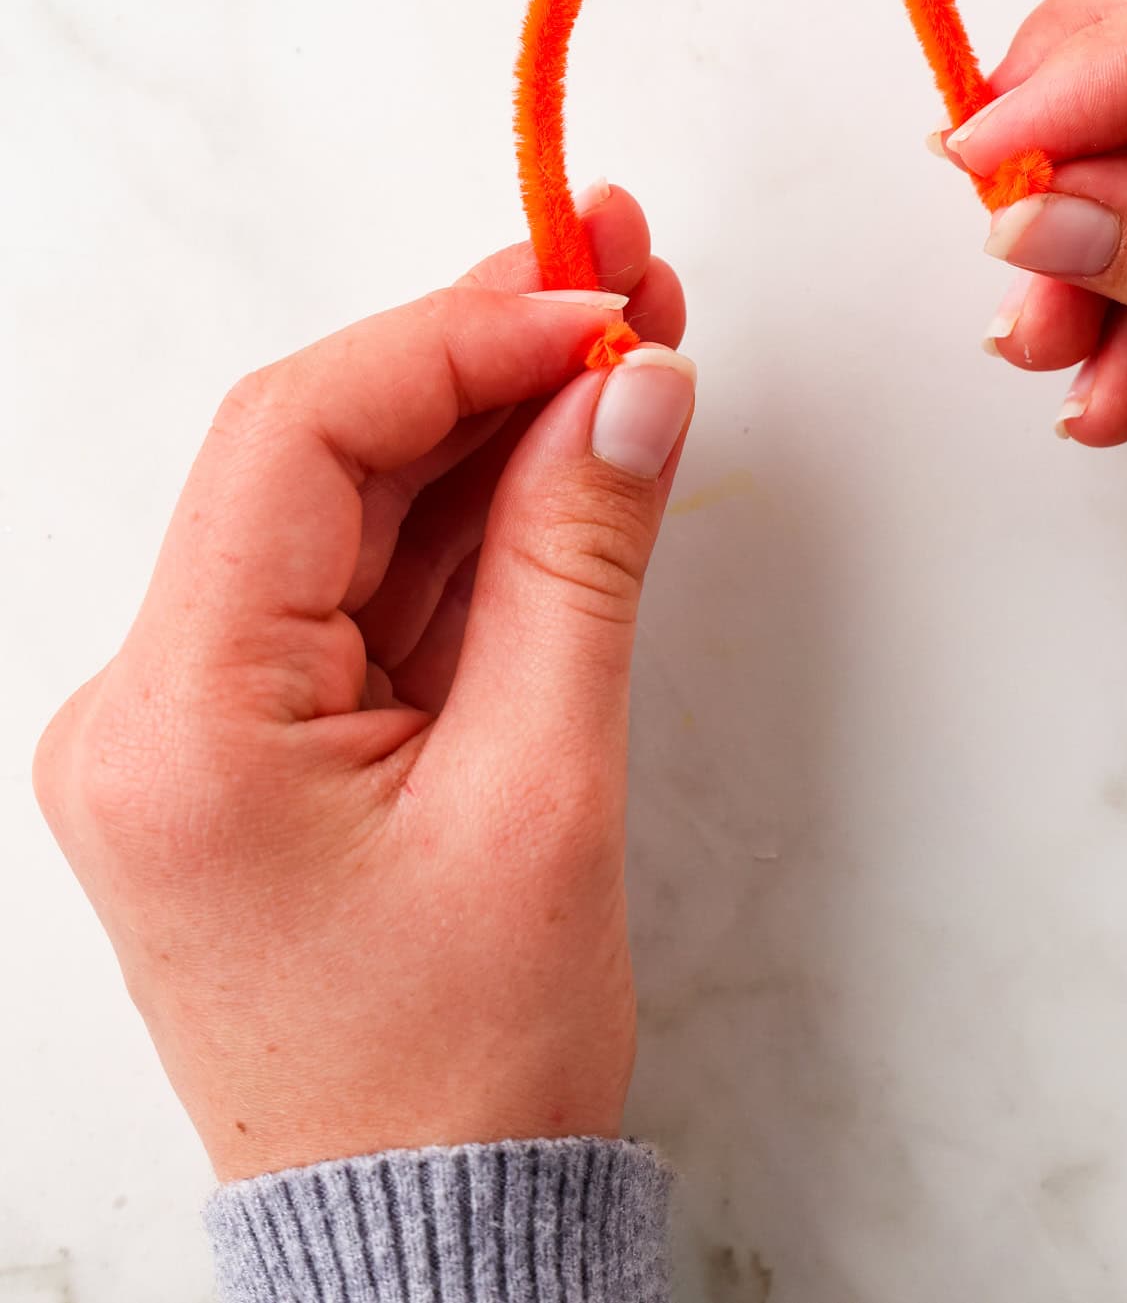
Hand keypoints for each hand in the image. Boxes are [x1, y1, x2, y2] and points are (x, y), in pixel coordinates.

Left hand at [33, 188, 692, 1181]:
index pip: (299, 438)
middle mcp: (149, 702)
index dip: (456, 336)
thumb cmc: (463, 1070)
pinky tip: (572, 441)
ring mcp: (197, 717)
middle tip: (621, 263)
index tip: (595, 294)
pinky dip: (472, 514)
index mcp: (178, 721)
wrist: (428, 1236)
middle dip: (482, 352)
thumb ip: (582, 556)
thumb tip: (634, 382)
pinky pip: (367, 583)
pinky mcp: (257, 735)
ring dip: (490, 421)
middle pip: (322, 453)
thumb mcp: (546, 790)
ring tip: (630, 329)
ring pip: (352, 507)